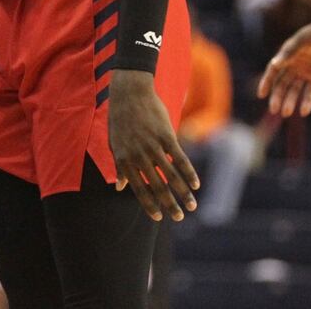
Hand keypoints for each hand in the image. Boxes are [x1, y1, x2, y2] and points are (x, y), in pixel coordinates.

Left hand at [108, 69, 199, 221]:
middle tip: (179, 217)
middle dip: (169, 204)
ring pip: (171, 175)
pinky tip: (196, 184)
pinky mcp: (166, 135)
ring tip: (192, 207)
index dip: (149, 205)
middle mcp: (139, 156)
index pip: (139, 189)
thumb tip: (120, 187)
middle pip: (157, 186)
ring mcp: (153, 146)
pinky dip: (189, 172)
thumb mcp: (114, 144)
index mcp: (125, 160)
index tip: (159, 217)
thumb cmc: (121, 119)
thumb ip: (119, 167)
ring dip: (183, 193)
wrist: (130, 92)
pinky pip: (180, 158)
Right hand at [258, 16, 310, 117]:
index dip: (266, 82)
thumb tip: (273, 64)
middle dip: (278, 97)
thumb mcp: (302, 41)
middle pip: (283, 84)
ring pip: (295, 90)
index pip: (273, 71)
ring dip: (290, 101)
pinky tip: (304, 111)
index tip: (261, 94)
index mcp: (287, 55)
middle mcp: (294, 65)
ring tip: (287, 113)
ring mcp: (306, 72)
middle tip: (274, 110)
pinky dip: (307, 101)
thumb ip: (288, 53)